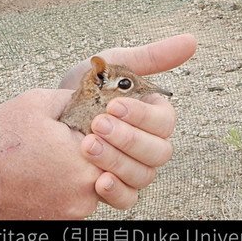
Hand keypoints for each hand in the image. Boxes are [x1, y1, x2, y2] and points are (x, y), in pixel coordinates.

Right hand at [0, 89, 104, 218]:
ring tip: (52, 158)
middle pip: (114, 166)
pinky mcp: (61, 222)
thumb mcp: (37, 103)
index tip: (86, 124)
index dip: (106, 128)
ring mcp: (74, 211)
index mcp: (85, 157)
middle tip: (69, 142)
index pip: (119, 139)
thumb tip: (100, 99)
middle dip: (99, 151)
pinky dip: (68, 188)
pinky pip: (78, 201)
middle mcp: (86, 191)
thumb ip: (78, 99)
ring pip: (98, 186)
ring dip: (84, 171)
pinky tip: (45, 175)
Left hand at [63, 33, 195, 209]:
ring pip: (143, 175)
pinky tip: (98, 181)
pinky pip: (127, 199)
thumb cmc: (86, 89)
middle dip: (127, 138)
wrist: (50, 115)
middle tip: (98, 125)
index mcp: (154, 118)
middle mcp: (149, 146)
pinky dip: (116, 192)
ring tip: (87, 146)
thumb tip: (191, 41)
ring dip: (117, 161)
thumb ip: (151, 56)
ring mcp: (134, 170)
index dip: (142, 116)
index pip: (165, 122)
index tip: (114, 105)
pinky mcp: (116, 190)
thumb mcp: (114, 66)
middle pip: (158, 152)